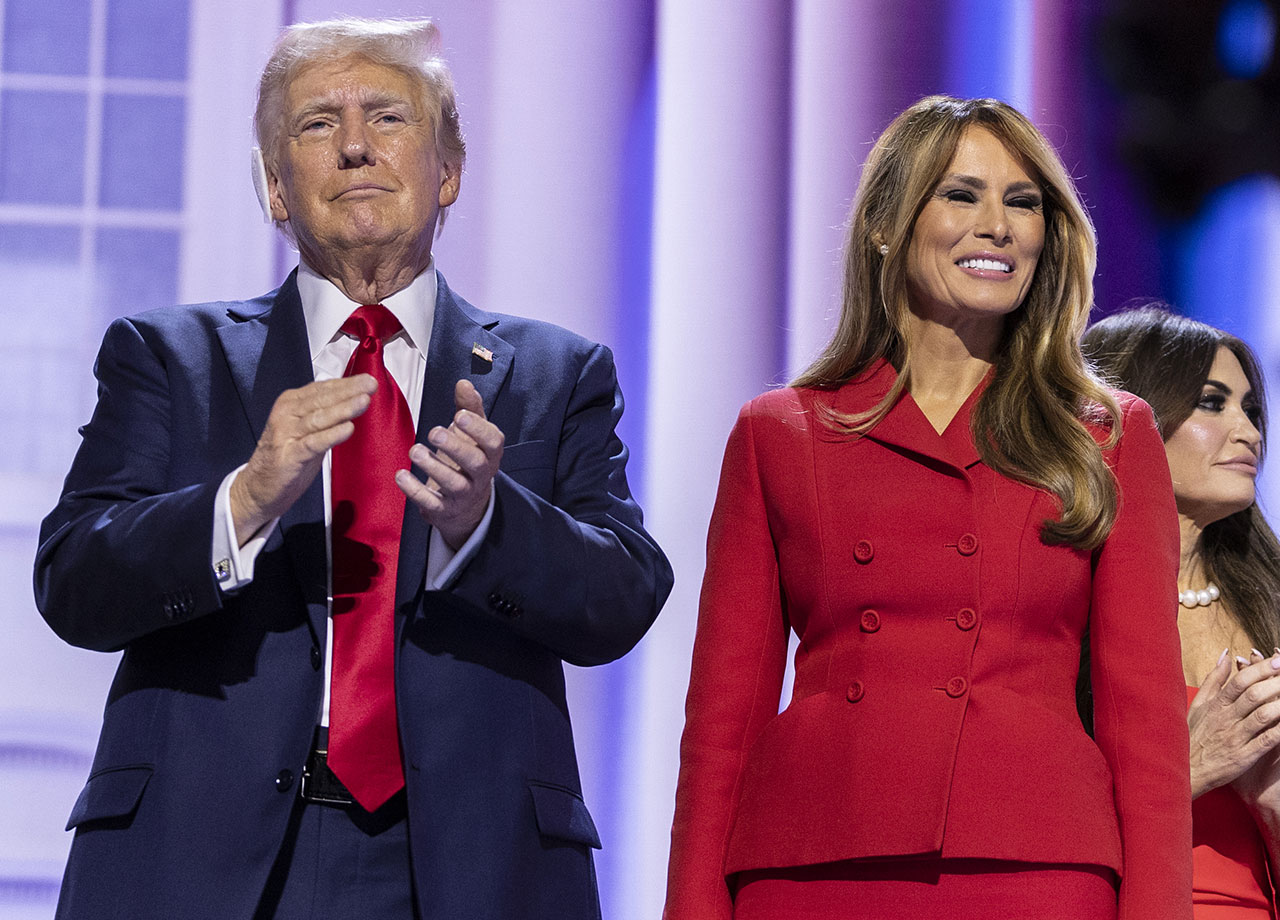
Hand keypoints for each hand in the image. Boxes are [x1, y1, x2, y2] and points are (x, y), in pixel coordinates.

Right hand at [230, 375, 375, 543]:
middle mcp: (286, 415)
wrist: (258, 487)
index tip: (369, 378)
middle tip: (371, 384)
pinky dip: (331, 435)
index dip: (346, 383)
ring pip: (318, 418)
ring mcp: (286, 434)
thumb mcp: (307, 429)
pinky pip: (313, 443)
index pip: (322, 389)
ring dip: (343, 409)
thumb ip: (325, 414)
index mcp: (291, 403)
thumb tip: (354, 397)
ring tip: (364, 401)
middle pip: (322, 400)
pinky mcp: (288, 456)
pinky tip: (348, 428)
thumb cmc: (287, 456)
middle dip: (349, 391)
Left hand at [396, 379, 503, 549]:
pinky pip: (431, 503)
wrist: (466, 506)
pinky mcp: (444, 510)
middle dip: (455, 447)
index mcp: (490, 454)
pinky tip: (401, 475)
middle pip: (475, 463)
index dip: (478, 429)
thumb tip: (463, 382)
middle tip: (434, 432)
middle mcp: (481, 476)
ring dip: (433, 467)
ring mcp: (463, 495)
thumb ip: (469, 408)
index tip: (459, 415)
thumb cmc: (467, 460)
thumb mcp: (472, 433)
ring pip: (454, 484)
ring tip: (414, 450)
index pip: (493, 442)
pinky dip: (415, 490)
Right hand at [1189, 647, 1279, 797]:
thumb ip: (1214, 679)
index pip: (1240, 681)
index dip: (1260, 669)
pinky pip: (1267, 740)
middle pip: (1254, 695)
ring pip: (1263, 715)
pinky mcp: (1244, 756)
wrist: (1185, 769)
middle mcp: (1225, 718)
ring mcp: (1235, 737)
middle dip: (1276, 682)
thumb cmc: (1191, 735)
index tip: (1277, 660)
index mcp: (1215, 704)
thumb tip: (1227, 655)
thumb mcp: (1198, 704)